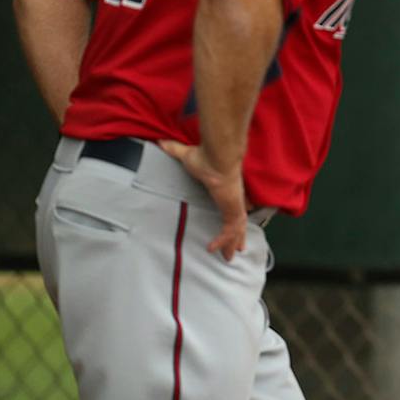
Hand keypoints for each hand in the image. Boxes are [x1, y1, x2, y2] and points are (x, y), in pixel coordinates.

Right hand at [158, 141, 248, 259]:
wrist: (218, 157)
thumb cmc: (205, 156)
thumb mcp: (186, 155)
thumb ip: (175, 149)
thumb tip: (160, 141)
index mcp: (225, 190)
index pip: (232, 207)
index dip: (233, 218)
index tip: (234, 227)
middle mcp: (232, 199)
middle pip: (238, 222)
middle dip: (238, 237)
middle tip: (237, 251)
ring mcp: (234, 205)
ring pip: (237, 229)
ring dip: (233, 243)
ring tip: (229, 257)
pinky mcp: (232, 209)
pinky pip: (228, 229)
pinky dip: (222, 240)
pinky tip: (212, 249)